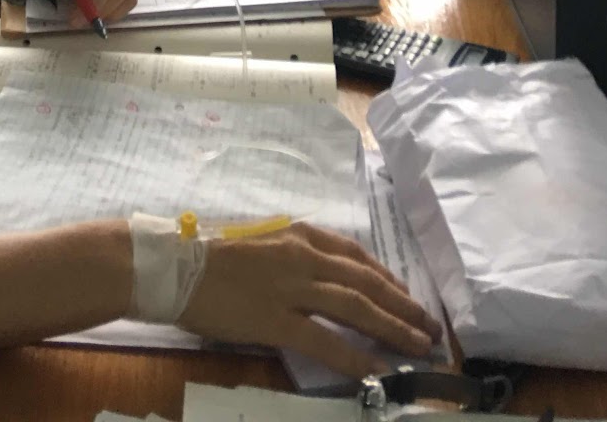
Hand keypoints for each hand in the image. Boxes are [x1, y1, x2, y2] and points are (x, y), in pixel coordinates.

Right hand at [178, 222, 442, 378]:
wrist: (176, 266)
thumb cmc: (212, 256)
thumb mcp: (262, 242)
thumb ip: (294, 256)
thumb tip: (322, 278)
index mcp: (298, 235)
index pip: (356, 255)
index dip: (387, 277)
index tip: (407, 295)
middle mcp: (302, 256)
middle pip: (365, 281)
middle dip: (402, 305)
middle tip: (429, 326)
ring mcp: (291, 288)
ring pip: (356, 307)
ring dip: (393, 328)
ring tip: (419, 346)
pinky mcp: (277, 320)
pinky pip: (326, 341)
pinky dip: (356, 357)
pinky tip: (378, 371)